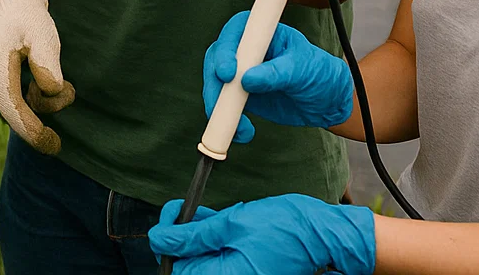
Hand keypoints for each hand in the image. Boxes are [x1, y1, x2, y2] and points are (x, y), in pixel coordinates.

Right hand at [0, 0, 73, 154]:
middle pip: (17, 115)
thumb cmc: (26, 19)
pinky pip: (21, 103)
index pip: (14, 110)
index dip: (33, 131)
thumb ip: (47, 64)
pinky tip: (50, 85)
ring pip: (22, 109)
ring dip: (46, 102)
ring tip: (65, 85)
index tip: (53, 145)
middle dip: (43, 117)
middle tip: (60, 129)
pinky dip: (40, 98)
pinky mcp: (1, 88)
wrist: (10, 8)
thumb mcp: (42, 35)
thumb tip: (48, 91)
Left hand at [149, 194, 374, 274]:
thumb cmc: (283, 226)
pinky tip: (211, 218)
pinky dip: (210, 238)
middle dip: (181, 236)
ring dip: (195, 235)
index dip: (169, 243)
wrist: (318, 231)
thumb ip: (193, 234)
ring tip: (200, 212)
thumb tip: (160, 239)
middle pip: (189, 264)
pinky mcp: (244, 266)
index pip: (179, 269)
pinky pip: (218, 256)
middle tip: (183, 210)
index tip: (171, 218)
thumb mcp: (232, 223)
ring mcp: (239, 273)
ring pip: (202, 258)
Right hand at [205, 13, 352, 142]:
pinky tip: (243, 133)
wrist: (327, 101)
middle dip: (215, 83)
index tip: (228, 73)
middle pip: (216, 59)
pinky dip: (227, 121)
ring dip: (219, 107)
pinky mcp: (240, 95)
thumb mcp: (303, 70)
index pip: (234, 33)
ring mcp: (241, 72)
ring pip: (216, 85)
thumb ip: (277, 73)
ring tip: (238, 127)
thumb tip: (248, 80)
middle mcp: (246, 49)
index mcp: (261, 32)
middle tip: (220, 105)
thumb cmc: (319, 74)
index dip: (225, 50)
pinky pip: (224, 106)